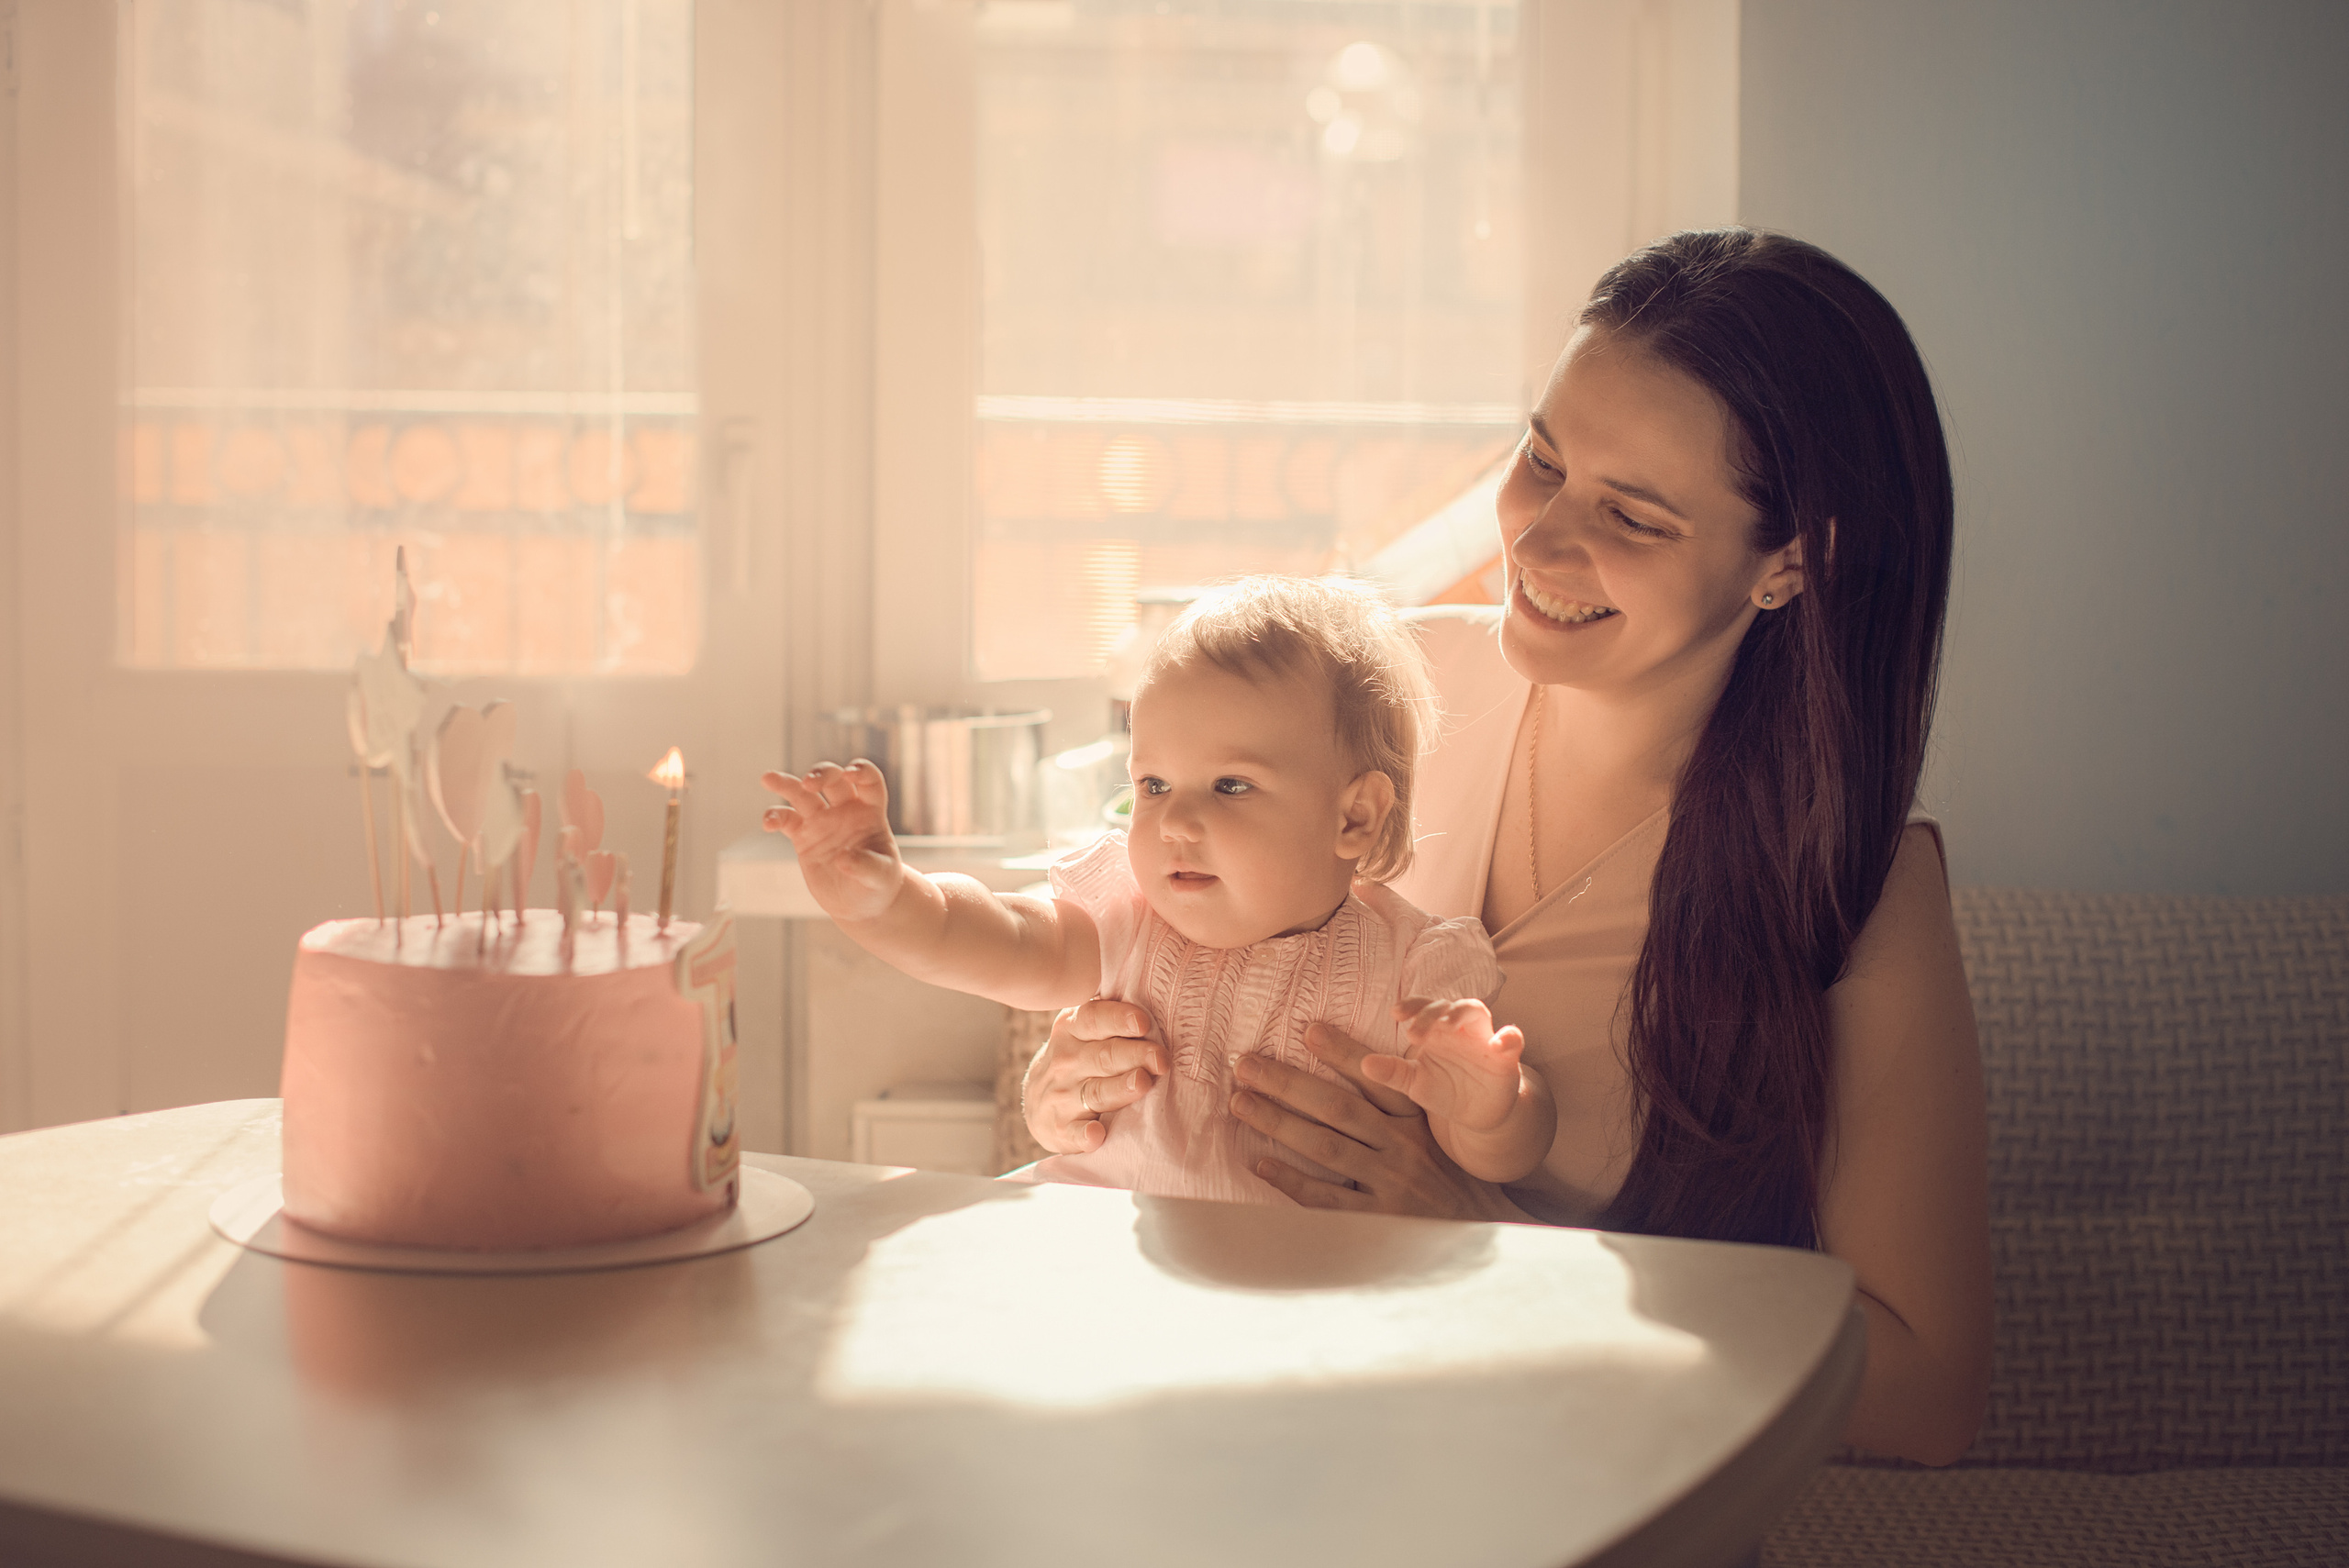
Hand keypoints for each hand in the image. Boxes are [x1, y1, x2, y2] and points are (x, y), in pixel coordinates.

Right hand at [760, 761, 903, 922]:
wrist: (858, 904)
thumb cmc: (878, 885)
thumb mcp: (881, 878)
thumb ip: (868, 867)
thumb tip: (845, 859)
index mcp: (870, 812)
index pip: (869, 780)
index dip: (861, 770)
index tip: (850, 773)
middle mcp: (845, 810)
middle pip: (833, 779)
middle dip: (821, 774)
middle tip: (809, 783)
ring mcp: (822, 821)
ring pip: (802, 794)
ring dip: (786, 784)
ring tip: (768, 779)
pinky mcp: (803, 837)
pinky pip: (786, 819)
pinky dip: (775, 817)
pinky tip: (768, 824)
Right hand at [1023, 997, 1166, 1155]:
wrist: (1038, 1102)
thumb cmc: (1078, 1058)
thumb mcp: (1084, 1031)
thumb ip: (1112, 1018)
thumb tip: (1159, 1000)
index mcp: (1072, 1029)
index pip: (1095, 1018)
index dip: (1119, 1019)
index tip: (1143, 1022)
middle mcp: (1066, 1060)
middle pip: (1104, 1056)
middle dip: (1135, 1055)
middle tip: (1161, 1059)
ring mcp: (1061, 1096)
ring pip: (1096, 1092)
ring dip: (1119, 1089)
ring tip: (1141, 1084)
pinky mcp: (1060, 1130)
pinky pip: (1074, 1133)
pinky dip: (1084, 1135)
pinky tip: (1096, 1134)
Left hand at [1228, 1022, 1526, 1220]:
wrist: (1482, 1234)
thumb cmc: (1450, 1178)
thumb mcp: (1435, 1135)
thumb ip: (1400, 1106)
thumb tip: (1359, 1068)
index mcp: (1416, 1121)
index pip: (1376, 1079)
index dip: (1342, 1053)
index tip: (1308, 1029)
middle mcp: (1402, 1148)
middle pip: (1337, 1108)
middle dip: (1287, 1083)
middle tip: (1246, 1064)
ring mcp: (1389, 1185)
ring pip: (1325, 1147)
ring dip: (1278, 1122)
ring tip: (1241, 1102)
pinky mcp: (1377, 1221)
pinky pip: (1326, 1198)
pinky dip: (1292, 1179)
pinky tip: (1260, 1162)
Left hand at [1362, 997, 1526, 1132]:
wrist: (1478, 1116)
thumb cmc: (1445, 1091)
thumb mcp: (1416, 1084)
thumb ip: (1393, 1073)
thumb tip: (1365, 1064)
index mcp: (1436, 1032)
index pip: (1423, 1007)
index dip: (1411, 1005)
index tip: (1395, 1012)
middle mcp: (1459, 1029)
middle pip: (1447, 1005)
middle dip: (1432, 1012)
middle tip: (1414, 1032)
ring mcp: (1483, 1040)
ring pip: (1477, 1012)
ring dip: (1462, 1012)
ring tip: (1448, 1023)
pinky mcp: (1506, 1058)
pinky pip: (1513, 1039)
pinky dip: (1509, 1037)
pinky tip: (1499, 1042)